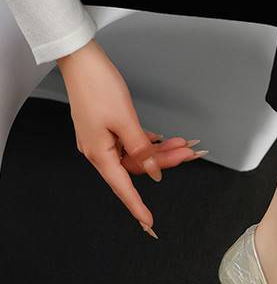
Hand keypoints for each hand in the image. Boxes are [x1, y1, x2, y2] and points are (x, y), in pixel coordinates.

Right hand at [57, 39, 204, 235]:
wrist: (81, 60)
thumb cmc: (97, 86)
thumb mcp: (125, 120)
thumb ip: (141, 149)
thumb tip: (152, 172)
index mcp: (100, 153)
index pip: (123, 187)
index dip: (137, 206)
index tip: (149, 223)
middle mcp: (98, 150)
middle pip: (135, 166)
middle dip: (164, 161)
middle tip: (189, 154)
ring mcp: (101, 138)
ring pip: (136, 153)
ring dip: (159, 149)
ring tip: (183, 143)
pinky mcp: (105, 126)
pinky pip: (130, 141)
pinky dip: (147, 140)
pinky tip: (163, 139)